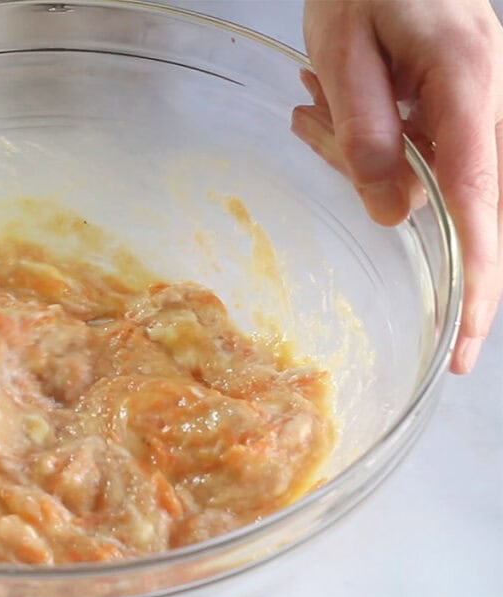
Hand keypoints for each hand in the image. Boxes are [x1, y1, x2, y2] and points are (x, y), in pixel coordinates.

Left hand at [300, 0, 501, 373]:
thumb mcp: (345, 52)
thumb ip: (367, 135)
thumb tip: (391, 215)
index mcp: (468, 85)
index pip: (480, 206)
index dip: (475, 283)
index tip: (463, 344)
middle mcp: (483, 102)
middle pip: (444, 195)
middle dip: (370, 179)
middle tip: (313, 118)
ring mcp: (470, 104)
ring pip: (416, 173)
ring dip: (352, 148)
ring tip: (314, 97)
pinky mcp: (450, 104)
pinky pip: (411, 148)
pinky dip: (361, 136)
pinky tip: (326, 99)